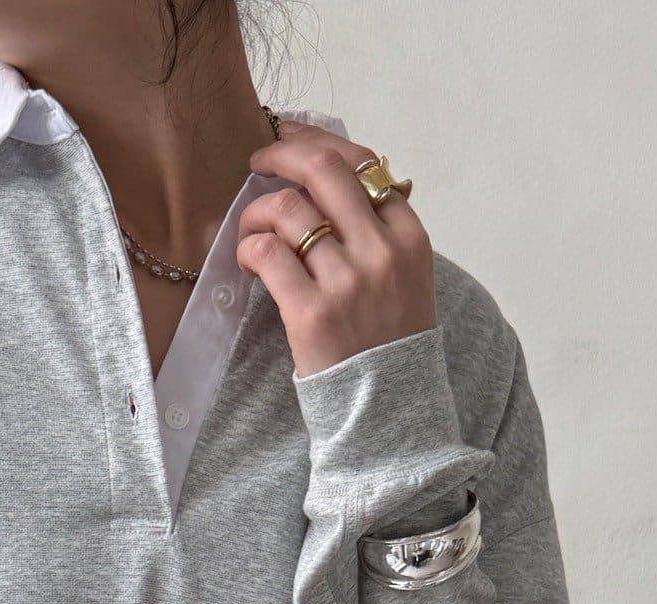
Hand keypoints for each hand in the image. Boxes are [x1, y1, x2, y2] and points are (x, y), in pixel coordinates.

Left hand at [236, 121, 435, 377]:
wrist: (390, 411)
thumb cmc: (389, 343)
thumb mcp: (407, 279)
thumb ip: (381, 233)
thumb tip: (334, 186)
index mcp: (409, 236)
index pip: (364, 165)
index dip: (319, 142)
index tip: (291, 138)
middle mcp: (381, 252)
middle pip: (325, 170)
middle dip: (283, 152)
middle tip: (258, 159)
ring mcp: (347, 282)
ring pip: (290, 210)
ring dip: (258, 210)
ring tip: (251, 228)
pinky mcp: (312, 313)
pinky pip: (268, 254)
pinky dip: (249, 247)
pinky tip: (247, 260)